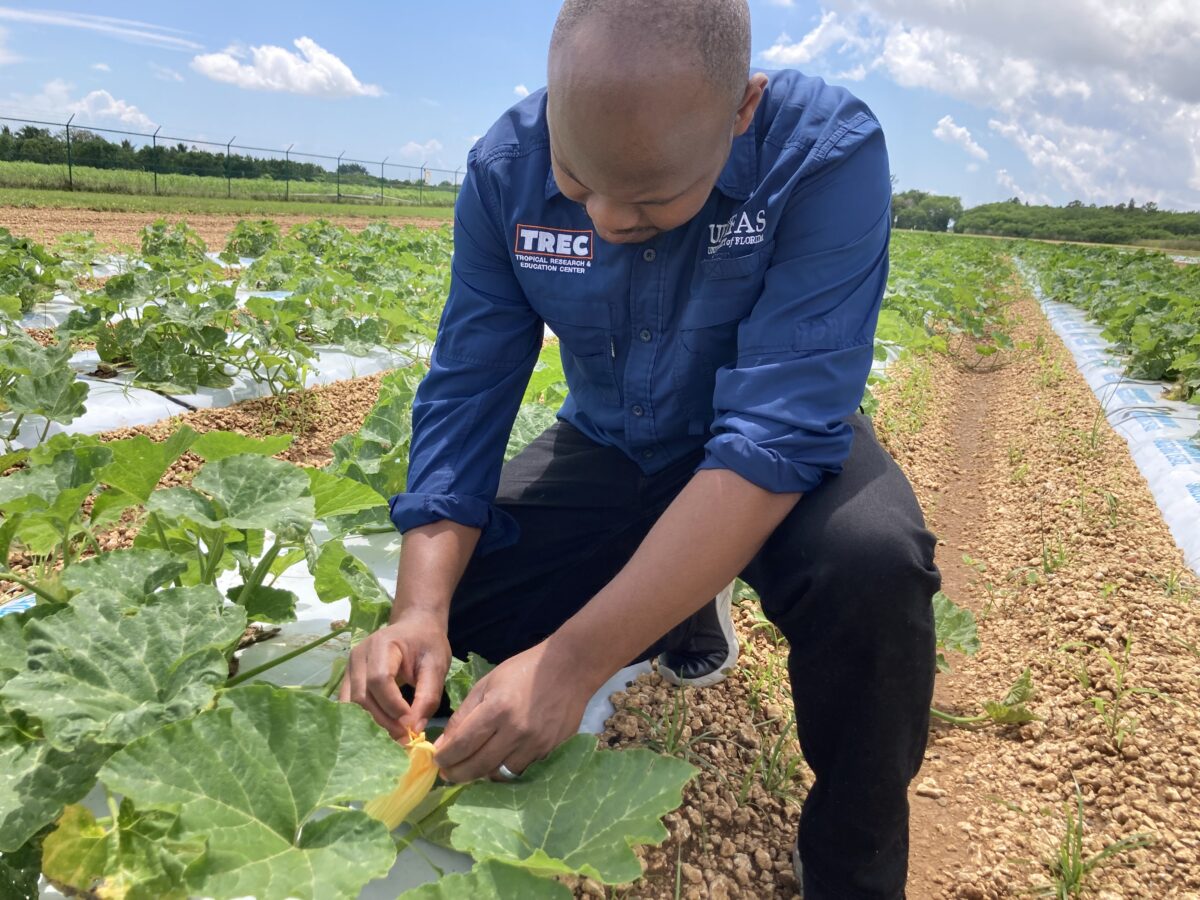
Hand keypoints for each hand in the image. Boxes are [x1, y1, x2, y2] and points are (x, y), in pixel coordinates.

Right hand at [338, 607, 450, 738]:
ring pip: (352, 704)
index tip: (411, 722)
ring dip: (372, 724)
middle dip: (383, 719)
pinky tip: (382, 729)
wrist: (415, 627)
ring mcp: (350, 668)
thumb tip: (414, 729)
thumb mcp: (437, 665)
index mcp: (382, 644)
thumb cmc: (428, 643)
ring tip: (395, 735)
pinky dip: (364, 720)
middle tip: (405, 736)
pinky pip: (350, 705)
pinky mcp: (348, 680)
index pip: (379, 679)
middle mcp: (359, 655)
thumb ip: (428, 696)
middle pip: (362, 695)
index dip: (393, 705)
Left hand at [433, 639, 593, 782]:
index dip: (445, 757)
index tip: (437, 760)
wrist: (570, 668)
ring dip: (481, 774)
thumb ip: (463, 715)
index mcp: (497, 709)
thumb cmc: (523, 670)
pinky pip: (520, 769)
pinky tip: (497, 760)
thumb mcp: (487, 684)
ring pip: (499, 773)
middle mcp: (516, 731)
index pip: (462, 744)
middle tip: (448, 773)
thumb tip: (444, 744)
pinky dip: (504, 768)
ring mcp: (535, 744)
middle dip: (457, 773)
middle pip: (478, 766)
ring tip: (471, 767)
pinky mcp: (549, 751)